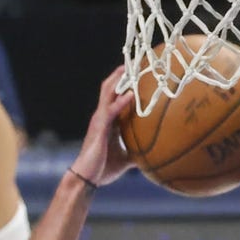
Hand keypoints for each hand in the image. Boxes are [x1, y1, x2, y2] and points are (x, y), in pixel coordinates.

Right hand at [70, 67, 135, 186]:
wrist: (86, 179)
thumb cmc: (102, 170)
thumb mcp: (124, 160)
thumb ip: (136, 154)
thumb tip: (152, 157)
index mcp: (108, 122)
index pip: (116, 96)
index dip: (124, 83)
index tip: (137, 72)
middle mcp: (102, 116)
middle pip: (110, 88)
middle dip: (121, 74)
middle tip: (135, 61)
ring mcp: (99, 120)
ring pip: (108, 93)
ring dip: (119, 80)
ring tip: (131, 67)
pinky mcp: (99, 128)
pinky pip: (111, 110)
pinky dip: (121, 102)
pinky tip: (132, 94)